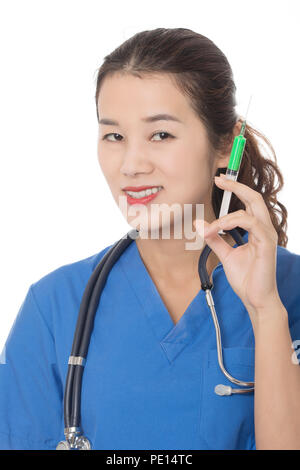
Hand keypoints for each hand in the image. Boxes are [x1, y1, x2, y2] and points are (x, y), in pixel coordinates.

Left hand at [194, 173, 280, 321]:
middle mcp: (264, 229)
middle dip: (236, 186)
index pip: (249, 202)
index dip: (236, 189)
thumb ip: (214, 239)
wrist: (255, 299)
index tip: (220, 180)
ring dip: (225, 216)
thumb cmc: (246, 278)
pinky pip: (251, 223)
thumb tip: (199, 224)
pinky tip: (219, 229)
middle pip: (255, 198)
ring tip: (211, 228)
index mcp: (257, 230)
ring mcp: (267, 235)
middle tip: (219, 179)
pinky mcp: (266, 244)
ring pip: (250, 209)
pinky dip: (231, 223)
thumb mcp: (225, 255)